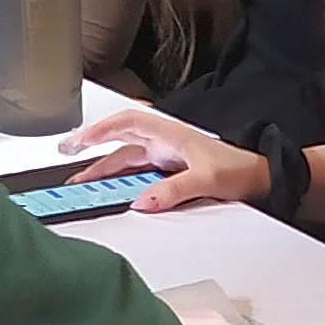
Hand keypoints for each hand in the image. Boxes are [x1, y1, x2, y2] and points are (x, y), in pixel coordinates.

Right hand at [71, 103, 268, 210]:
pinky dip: (117, 178)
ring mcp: (163, 155)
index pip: (128, 123)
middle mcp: (163, 142)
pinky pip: (135, 171)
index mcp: (169, 134)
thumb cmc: (239, 168)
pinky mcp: (166, 169)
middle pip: (119, 139)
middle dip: (91, 144)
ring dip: (101, 167)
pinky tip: (106, 189)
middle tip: (65, 152)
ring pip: (124, 158)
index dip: (101, 129)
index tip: (79, 139)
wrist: (259, 177)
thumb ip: (174, 190)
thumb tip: (143, 201)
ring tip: (79, 182)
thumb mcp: (207, 179)